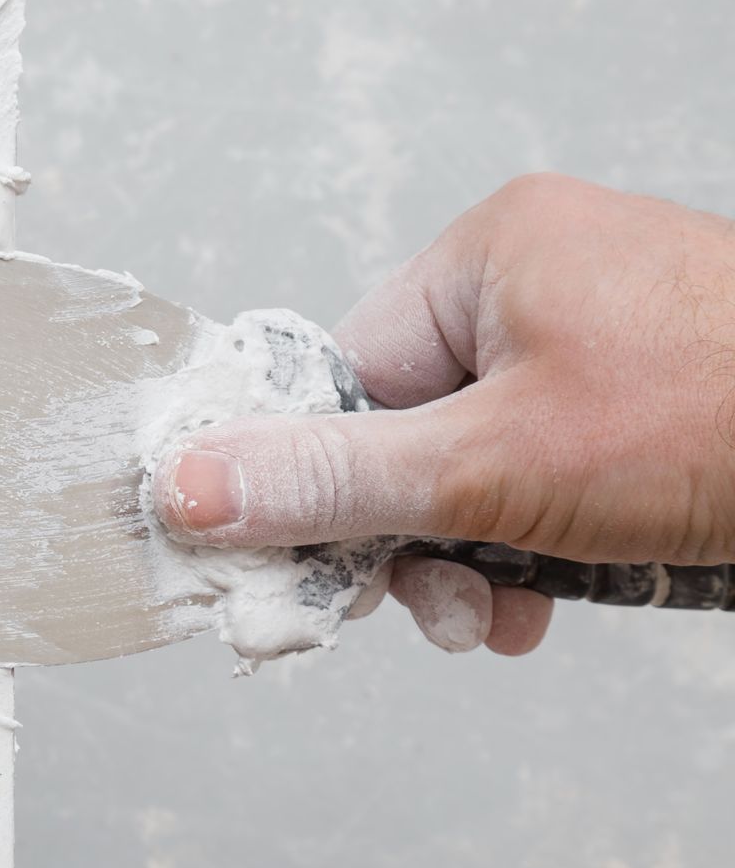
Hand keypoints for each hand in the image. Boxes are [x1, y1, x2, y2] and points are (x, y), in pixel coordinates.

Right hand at [153, 173, 734, 655]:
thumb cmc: (725, 415)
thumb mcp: (495, 467)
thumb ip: (334, 481)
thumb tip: (186, 486)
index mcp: (485, 257)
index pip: (340, 379)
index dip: (321, 482)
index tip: (314, 564)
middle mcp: (534, 285)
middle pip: (404, 433)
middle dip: (418, 537)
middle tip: (447, 604)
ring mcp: (597, 344)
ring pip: (475, 472)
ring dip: (481, 558)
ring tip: (518, 611)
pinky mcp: (643, 403)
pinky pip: (544, 480)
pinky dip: (543, 548)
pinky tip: (563, 594)